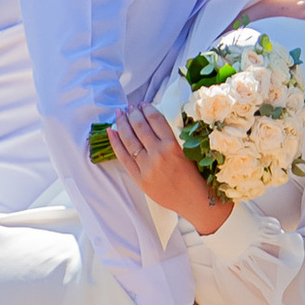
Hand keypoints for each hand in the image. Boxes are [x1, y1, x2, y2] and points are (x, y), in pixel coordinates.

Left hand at [105, 102, 229, 235]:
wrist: (194, 200)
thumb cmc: (194, 175)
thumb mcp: (187, 151)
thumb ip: (169, 139)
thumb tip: (151, 123)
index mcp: (173, 145)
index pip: (156, 120)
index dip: (148, 109)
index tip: (144, 104)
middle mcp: (158, 154)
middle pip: (140, 127)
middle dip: (133, 113)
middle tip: (130, 107)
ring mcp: (147, 166)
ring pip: (129, 139)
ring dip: (122, 123)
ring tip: (119, 114)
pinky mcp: (139, 178)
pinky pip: (123, 157)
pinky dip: (115, 143)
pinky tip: (111, 131)